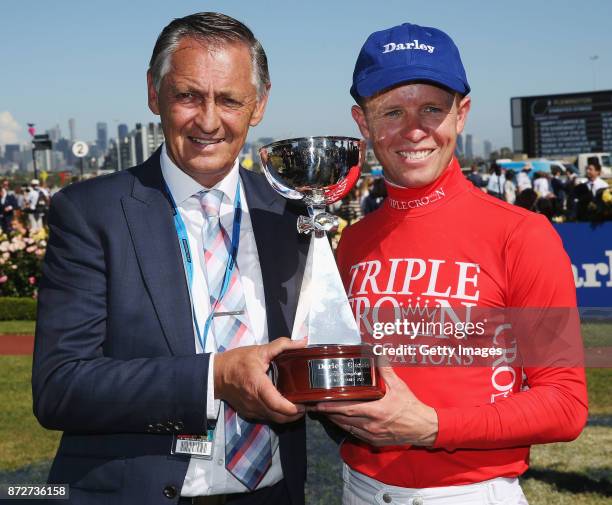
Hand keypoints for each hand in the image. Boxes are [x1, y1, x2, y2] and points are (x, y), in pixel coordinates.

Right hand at [214, 337, 306, 423]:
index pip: (278, 404)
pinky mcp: (249, 413)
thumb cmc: (236, 362)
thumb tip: (302, 341)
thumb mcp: (259, 350)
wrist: (215, 375)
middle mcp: (255, 401)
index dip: (293, 408)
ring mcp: (251, 409)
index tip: (305, 404)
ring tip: (298, 405)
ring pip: (274, 420)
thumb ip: (282, 345)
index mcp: (258, 386)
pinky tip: (283, 405)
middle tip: (307, 404)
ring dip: (288, 416)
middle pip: (279, 417)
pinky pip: (267, 418)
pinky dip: (277, 415)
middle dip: (296, 414)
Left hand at [313, 366, 437, 446]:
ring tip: (325, 413)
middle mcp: (371, 425)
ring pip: (348, 428)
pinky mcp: (375, 442)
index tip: (319, 405)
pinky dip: (347, 428)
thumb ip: (386, 371)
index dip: (331, 408)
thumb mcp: (399, 387)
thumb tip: (379, 355)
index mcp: (376, 411)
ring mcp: (372, 435)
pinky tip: (342, 422)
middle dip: (329, 414)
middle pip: (343, 420)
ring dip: (336, 421)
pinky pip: (356, 435)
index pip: (347, 410)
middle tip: (316, 407)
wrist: (424, 428)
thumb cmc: (412, 407)